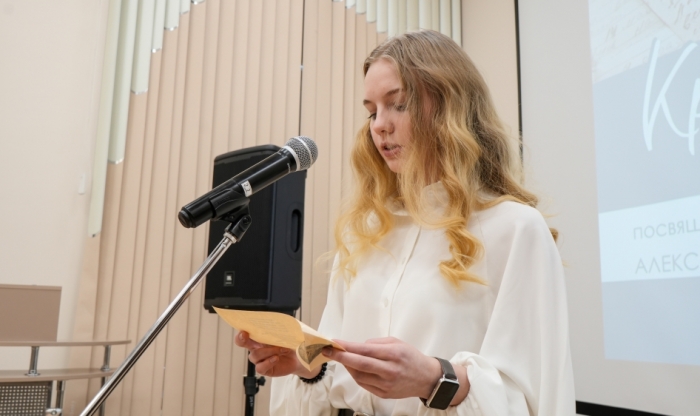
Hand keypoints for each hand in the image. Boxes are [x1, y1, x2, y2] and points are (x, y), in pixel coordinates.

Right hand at [234, 331, 319, 378]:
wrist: (301, 357)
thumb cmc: (292, 343)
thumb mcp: (287, 332)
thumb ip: (280, 327)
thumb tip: (277, 320)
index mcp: (260, 337)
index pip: (245, 333)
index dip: (241, 331)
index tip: (243, 330)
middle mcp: (257, 348)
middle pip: (242, 343)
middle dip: (242, 339)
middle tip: (246, 335)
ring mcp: (260, 359)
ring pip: (255, 355)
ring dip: (268, 351)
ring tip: (281, 349)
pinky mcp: (265, 369)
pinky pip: (260, 367)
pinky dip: (268, 362)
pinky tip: (276, 358)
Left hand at [322, 337, 441, 399]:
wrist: (426, 378)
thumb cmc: (410, 357)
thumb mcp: (397, 342)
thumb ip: (376, 343)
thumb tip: (358, 346)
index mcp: (394, 354)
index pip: (365, 350)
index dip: (347, 347)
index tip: (334, 342)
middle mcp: (390, 370)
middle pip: (360, 364)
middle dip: (340, 357)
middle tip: (327, 351)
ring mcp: (386, 384)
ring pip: (359, 376)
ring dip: (347, 366)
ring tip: (342, 358)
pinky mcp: (384, 394)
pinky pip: (364, 384)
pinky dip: (356, 375)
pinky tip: (353, 368)